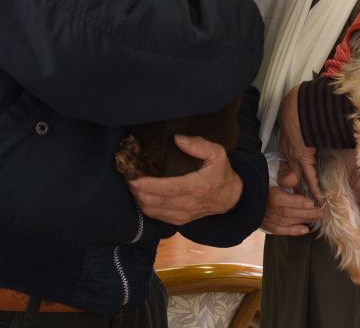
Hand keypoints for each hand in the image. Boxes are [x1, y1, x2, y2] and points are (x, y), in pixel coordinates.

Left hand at [127, 135, 242, 224]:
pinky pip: (156, 217)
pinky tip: (141, 196)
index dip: (148, 185)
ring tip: (132, 186)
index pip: (168, 189)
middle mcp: (188, 204)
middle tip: (128, 178)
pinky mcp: (179, 221)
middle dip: (138, 191)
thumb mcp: (217, 154)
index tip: (134, 178)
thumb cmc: (222, 174)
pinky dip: (145, 207)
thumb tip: (177, 139)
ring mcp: (183, 215)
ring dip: (139, 199)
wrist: (231, 199)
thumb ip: (198, 144)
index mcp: (197, 187)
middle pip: (155, 202)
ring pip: (153, 211)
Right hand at [261, 161, 322, 235]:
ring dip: (301, 221)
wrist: (255, 189)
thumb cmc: (269, 178)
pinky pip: (278, 230)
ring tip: (316, 218)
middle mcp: (263, 206)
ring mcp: (264, 216)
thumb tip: (294, 177)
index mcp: (265, 192)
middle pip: (285, 212)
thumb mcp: (276, 170)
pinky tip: (305, 229)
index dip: (296, 202)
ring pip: (283, 222)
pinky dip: (292, 231)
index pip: (279, 199)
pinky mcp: (265, 224)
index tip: (311, 203)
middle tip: (320, 212)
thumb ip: (285, 173)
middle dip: (305, 213)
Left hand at [278, 84, 322, 202]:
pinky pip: (310, 176)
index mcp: (287, 142)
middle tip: (301, 198)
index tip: (297, 179)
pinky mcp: (303, 158)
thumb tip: (317, 120)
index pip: (290, 161)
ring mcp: (294, 156)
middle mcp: (288, 151)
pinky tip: (319, 198)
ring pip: (300, 177)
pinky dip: (315, 188)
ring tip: (313, 203)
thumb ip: (308, 124)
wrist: (296, 104)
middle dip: (297, 186)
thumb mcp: (299, 117)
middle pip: (292, 172)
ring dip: (306, 190)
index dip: (294, 171)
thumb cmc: (300, 106)